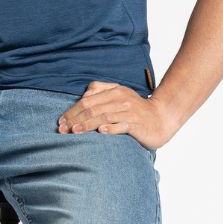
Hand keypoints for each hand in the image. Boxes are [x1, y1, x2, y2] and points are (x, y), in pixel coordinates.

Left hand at [56, 80, 178, 150]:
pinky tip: (101, 132)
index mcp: (114, 90)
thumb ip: (101, 92)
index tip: (61, 121)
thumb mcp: (119, 95)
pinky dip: (110, 128)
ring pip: (103, 116)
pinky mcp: (136, 124)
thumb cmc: (136, 109)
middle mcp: (120, 99)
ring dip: (87, 124)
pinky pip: (121, 125)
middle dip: (74, 118)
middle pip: (92, 108)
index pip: (87, 100)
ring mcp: (129, 111)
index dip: (72, 110)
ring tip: (74, 131)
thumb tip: (83, 97)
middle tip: (62, 129)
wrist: (161, 117)